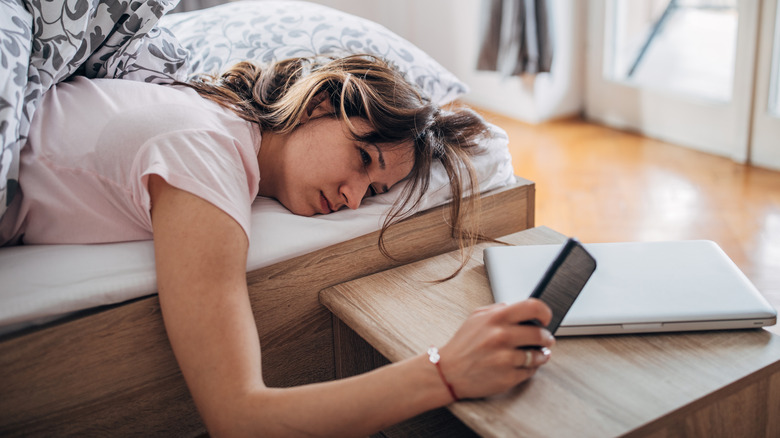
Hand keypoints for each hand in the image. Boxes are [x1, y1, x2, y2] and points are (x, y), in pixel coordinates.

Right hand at [437, 299, 554, 399]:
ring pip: (538, 355)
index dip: (545, 312)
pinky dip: (529, 369)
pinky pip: (530, 372)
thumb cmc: (463, 345)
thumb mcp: (476, 318)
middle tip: (545, 340)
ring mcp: (505, 358)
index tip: (545, 319)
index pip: (533, 307)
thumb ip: (498, 309)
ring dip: (540, 355)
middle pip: (540, 334)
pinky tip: (520, 365)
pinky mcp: (507, 377)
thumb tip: (521, 308)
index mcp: (495, 318)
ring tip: (533, 354)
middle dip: (546, 338)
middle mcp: (501, 336)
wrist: (447, 372)